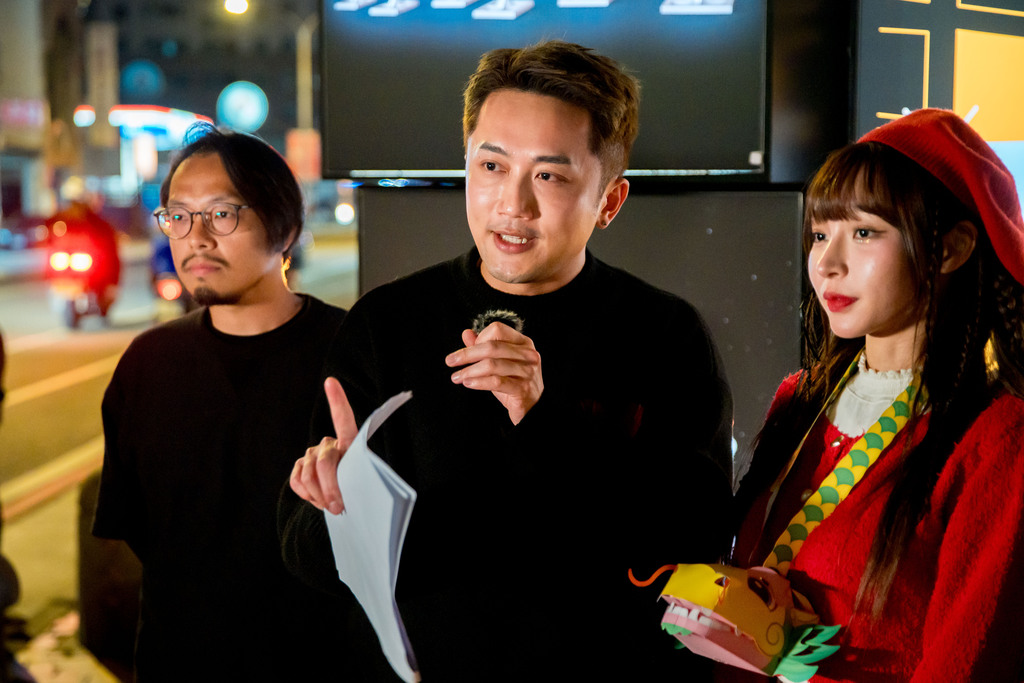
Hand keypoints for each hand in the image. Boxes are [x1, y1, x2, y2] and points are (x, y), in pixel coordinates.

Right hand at [290, 377, 357, 514]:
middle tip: (338, 507)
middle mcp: (329, 444)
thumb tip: (338, 498)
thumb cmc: (358, 488)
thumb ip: (352, 482)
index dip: (337, 400)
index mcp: (349, 442)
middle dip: (331, 488)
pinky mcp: (300, 467)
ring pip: (308, 475)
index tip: (331, 382)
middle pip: (325, 463)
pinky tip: (317, 499)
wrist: (343, 500)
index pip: (343, 419)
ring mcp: (312, 454)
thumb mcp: (362, 483)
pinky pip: (297, 481)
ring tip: (331, 506)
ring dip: (319, 496)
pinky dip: (307, 495)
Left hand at [445, 321, 543, 424]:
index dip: (479, 338)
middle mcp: (528, 354)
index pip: (497, 330)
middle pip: (491, 347)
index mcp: (523, 343)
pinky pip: (496, 382)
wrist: (533, 407)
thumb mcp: (499, 363)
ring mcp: (527, 371)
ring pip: (492, 365)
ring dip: (469, 370)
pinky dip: (479, 382)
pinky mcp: (522, 389)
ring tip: (456, 376)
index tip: (467, 351)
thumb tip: (466, 333)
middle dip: (467, 354)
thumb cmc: (514, 382)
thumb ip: (483, 347)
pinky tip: (468, 383)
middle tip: (450, 361)